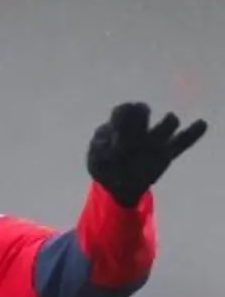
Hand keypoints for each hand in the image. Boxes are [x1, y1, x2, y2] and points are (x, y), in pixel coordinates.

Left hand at [87, 102, 207, 207]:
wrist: (118, 187)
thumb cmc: (103, 168)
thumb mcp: (95, 161)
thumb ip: (101, 148)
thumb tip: (114, 141)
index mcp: (118, 127)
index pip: (123, 111)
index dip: (121, 117)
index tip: (116, 135)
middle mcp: (139, 129)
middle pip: (143, 110)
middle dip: (140, 114)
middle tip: (133, 134)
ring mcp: (154, 140)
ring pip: (168, 123)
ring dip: (167, 125)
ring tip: (156, 138)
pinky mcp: (166, 153)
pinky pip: (183, 140)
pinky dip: (193, 132)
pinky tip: (200, 124)